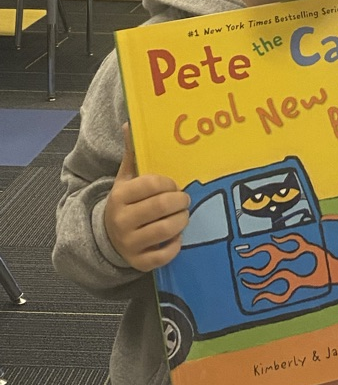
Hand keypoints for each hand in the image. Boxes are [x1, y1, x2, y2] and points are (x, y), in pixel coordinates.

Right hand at [104, 124, 189, 271]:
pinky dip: (175, 246)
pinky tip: (175, 237)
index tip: (173, 185)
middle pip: (162, 207)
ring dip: (181, 221)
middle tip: (184, 199)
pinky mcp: (138, 262)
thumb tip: (129, 123)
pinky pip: (164, 255)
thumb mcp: (125, 179)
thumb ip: (132, 153)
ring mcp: (129, 243)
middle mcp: (122, 220)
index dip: (169, 183)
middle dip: (180, 201)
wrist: (106, 238)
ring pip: (166, 230)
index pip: (152, 184)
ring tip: (183, 215)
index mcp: (120, 196)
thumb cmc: (125, 203)